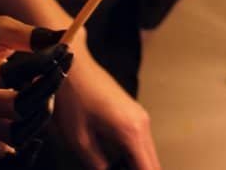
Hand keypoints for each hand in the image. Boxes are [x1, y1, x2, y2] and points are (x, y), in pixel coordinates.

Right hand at [0, 17, 70, 159]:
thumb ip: (30, 34)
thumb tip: (65, 37)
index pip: (8, 75)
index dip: (41, 63)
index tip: (62, 48)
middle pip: (16, 107)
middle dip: (47, 85)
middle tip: (62, 64)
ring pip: (18, 131)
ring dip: (43, 109)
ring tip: (50, 82)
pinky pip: (12, 143)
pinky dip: (31, 132)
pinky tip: (42, 107)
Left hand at [51, 45, 159, 169]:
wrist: (72, 64)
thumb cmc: (72, 98)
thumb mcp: (79, 140)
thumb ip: (98, 165)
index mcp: (132, 132)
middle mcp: (143, 124)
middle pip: (153, 165)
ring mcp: (140, 118)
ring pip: (148, 155)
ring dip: (137, 168)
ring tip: (114, 169)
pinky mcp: (133, 115)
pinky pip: (140, 144)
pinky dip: (134, 159)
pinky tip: (117, 166)